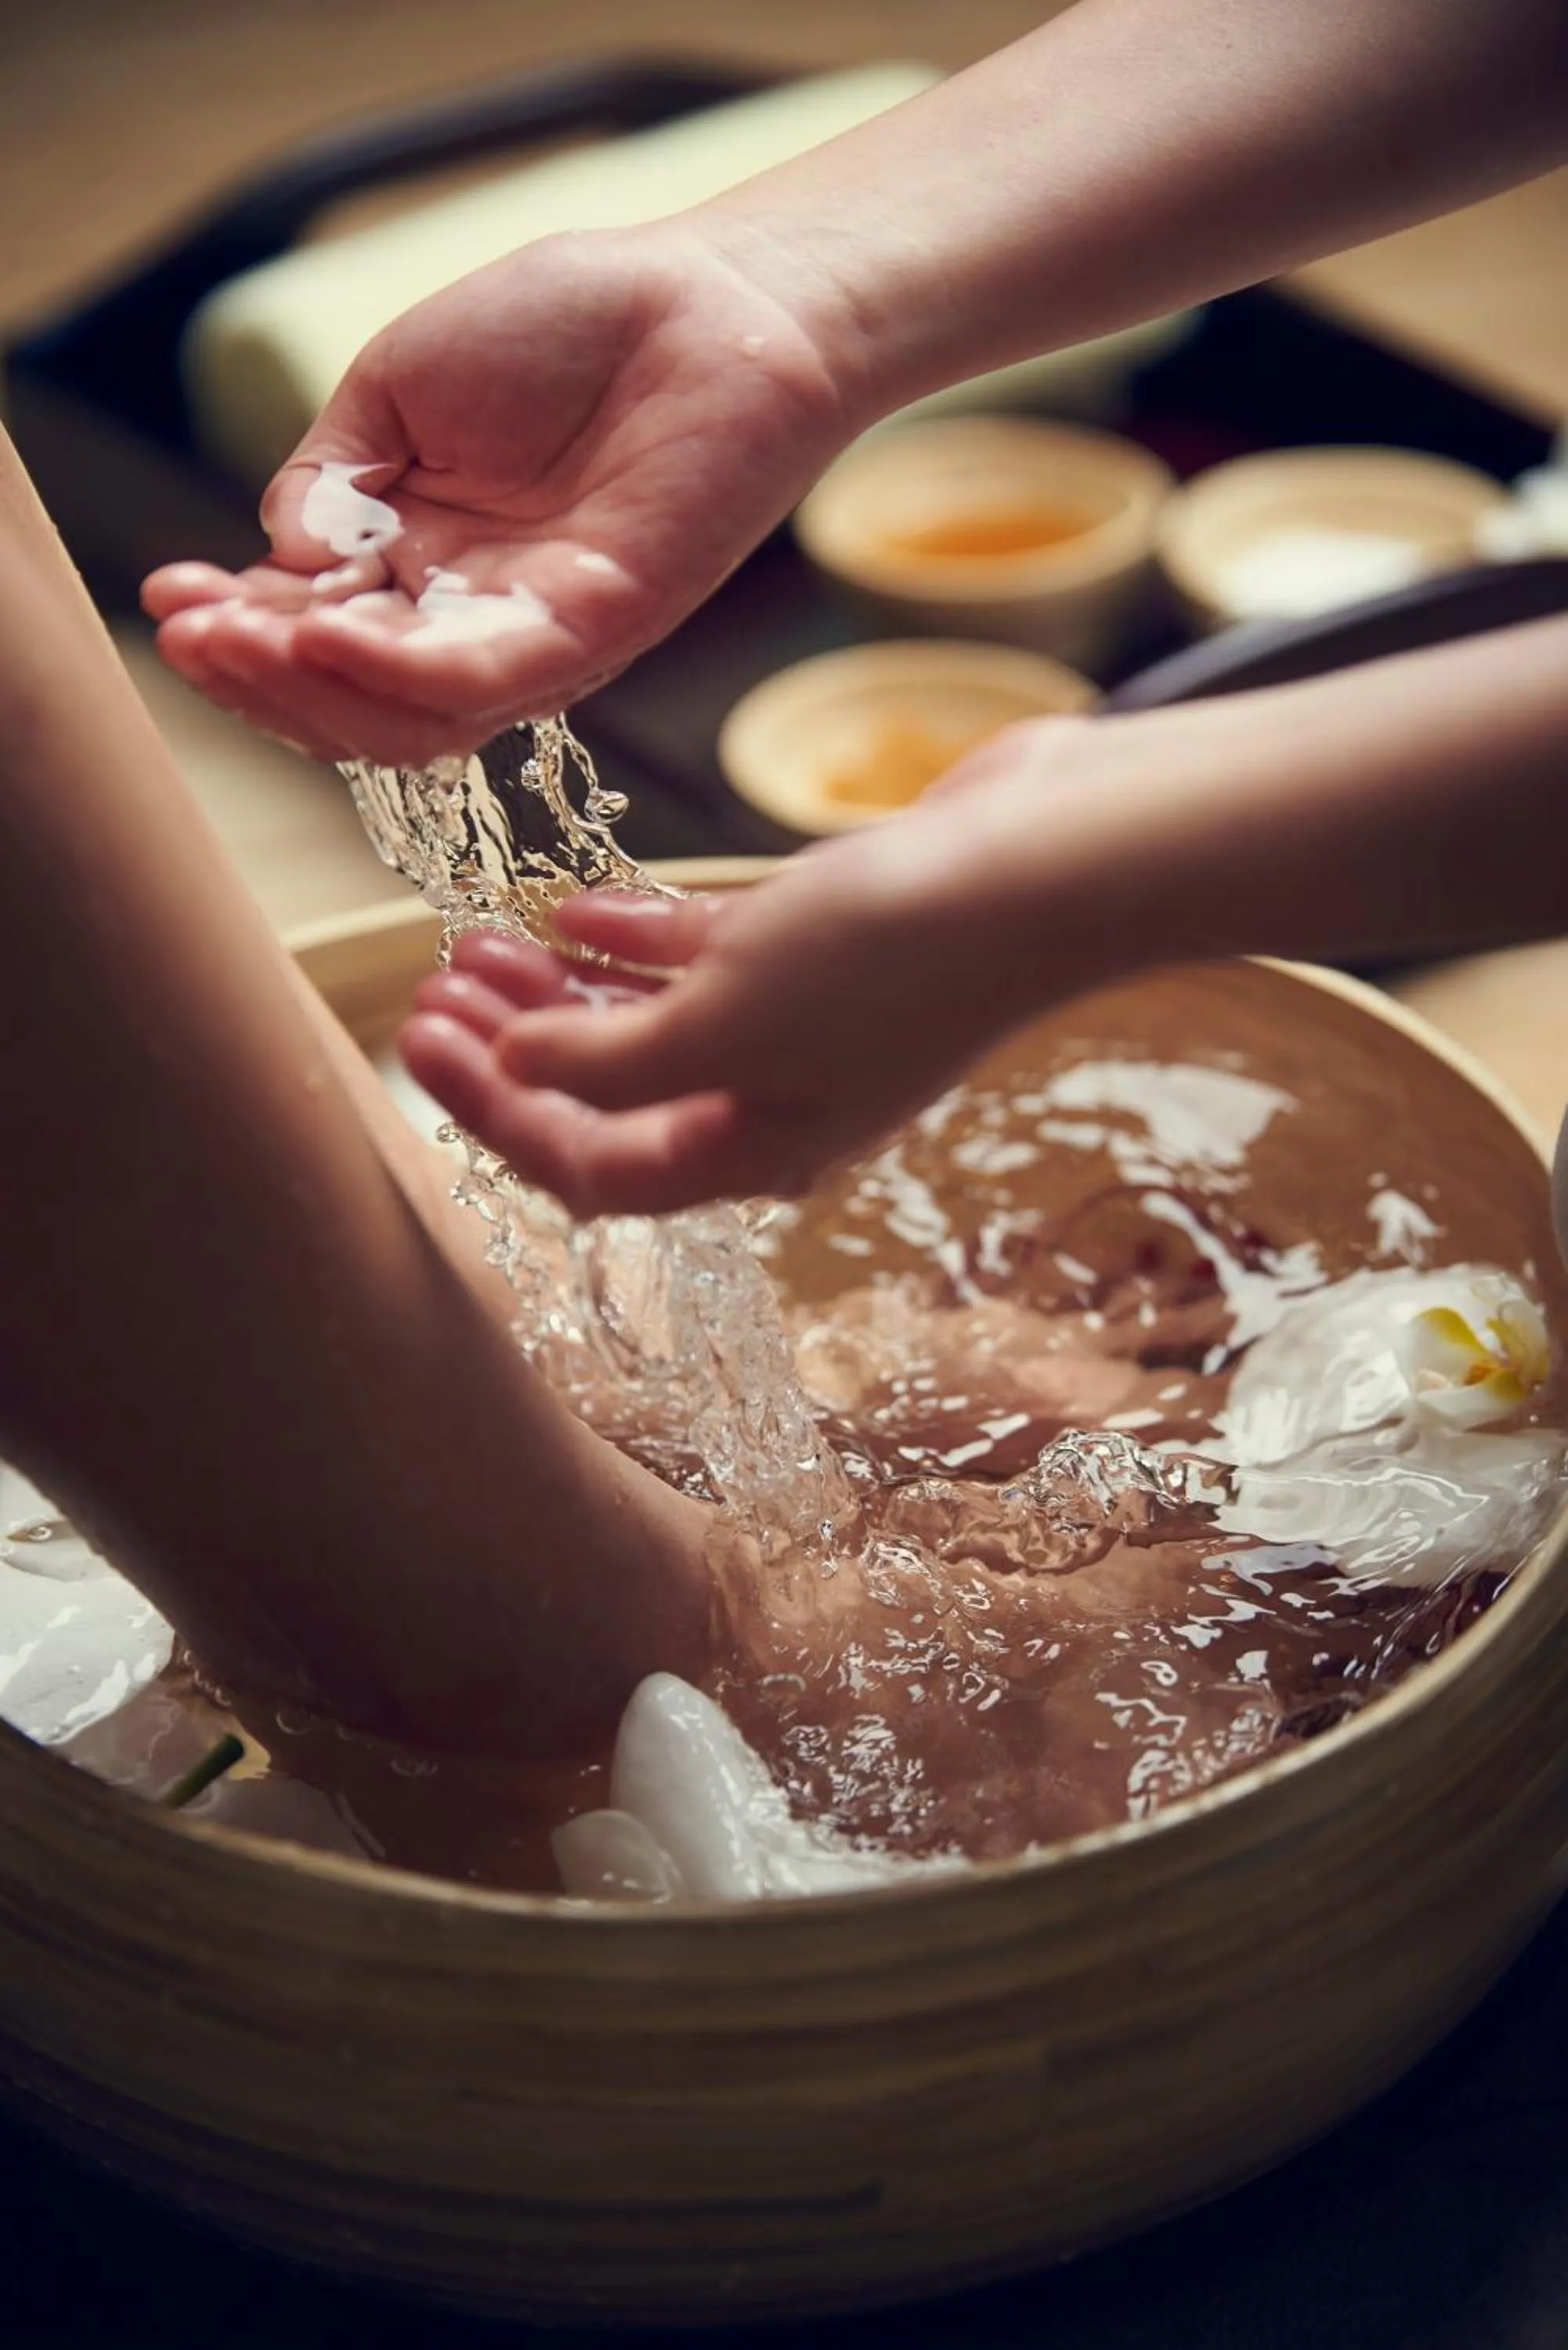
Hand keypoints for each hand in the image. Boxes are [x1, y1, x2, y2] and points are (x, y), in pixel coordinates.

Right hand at [142, 221, 862, 763]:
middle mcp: (470, 618)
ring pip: (407, 718)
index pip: (314, 636)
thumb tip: (279, 555)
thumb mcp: (399, 386)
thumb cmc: (566, 328)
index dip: (237, 631)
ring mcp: (533, 634)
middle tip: (192, 638)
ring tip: (239, 642)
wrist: (700, 299)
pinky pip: (487, 678)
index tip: (170, 600)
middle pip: (350, 700)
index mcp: (417, 567)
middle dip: (258, 678)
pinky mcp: (596, 626)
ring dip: (310, 691)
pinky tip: (327, 633)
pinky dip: (399, 670)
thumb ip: (332, 475)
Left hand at [398, 718, 1112, 1213]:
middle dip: (513, 1053)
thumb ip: (607, 1062)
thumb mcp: (721, 1021)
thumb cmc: (890, 960)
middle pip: (608, 1101)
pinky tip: (571, 910)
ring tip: (478, 945)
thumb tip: (521, 1071)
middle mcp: (770, 1103)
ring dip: (558, 994)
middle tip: (435, 995)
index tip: (417, 1042)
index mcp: (748, 1153)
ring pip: (647, 1027)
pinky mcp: (821, 950)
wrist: (1044, 867)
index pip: (588, 1167)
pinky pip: (701, 964)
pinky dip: (631, 942)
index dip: (492, 1113)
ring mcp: (798, 1027)